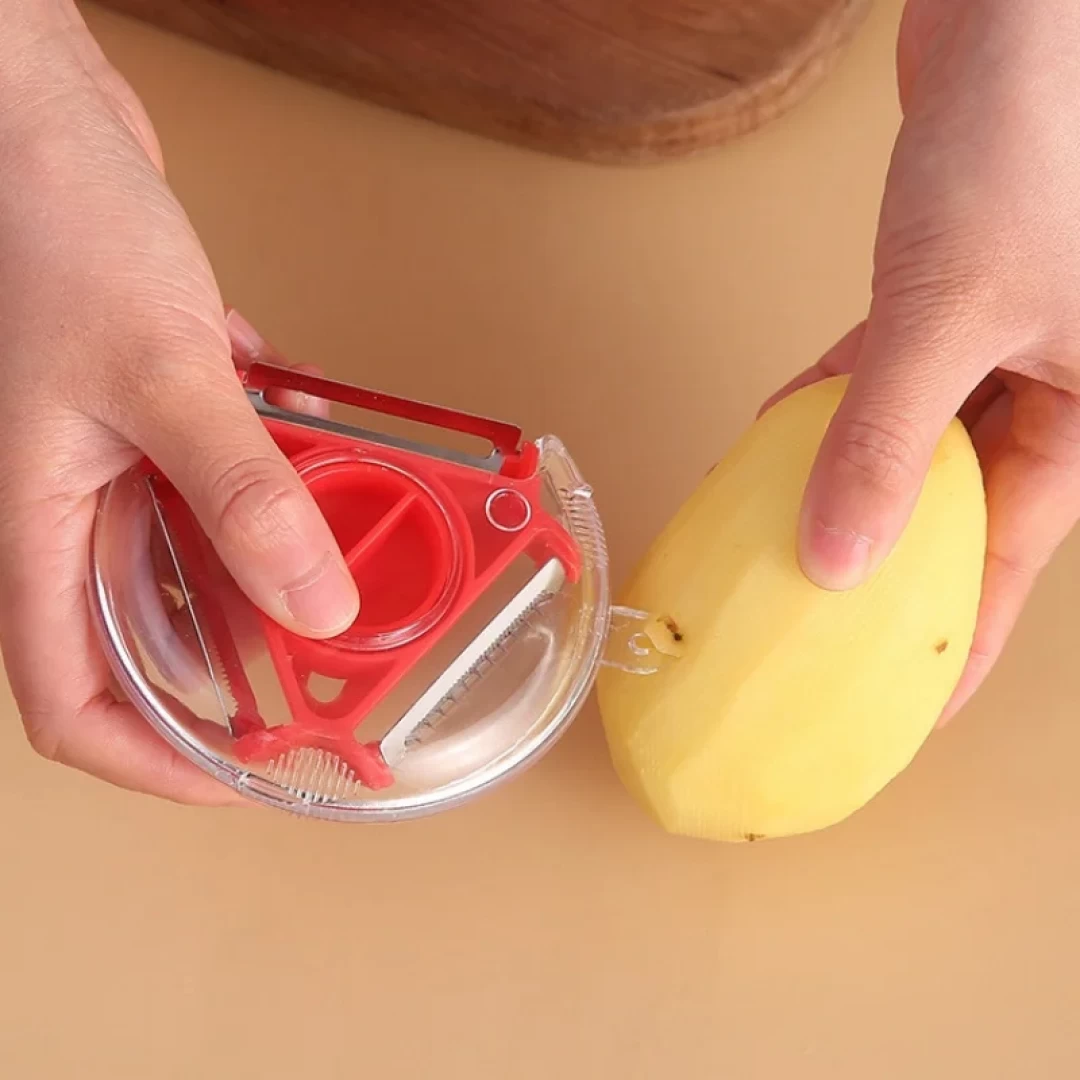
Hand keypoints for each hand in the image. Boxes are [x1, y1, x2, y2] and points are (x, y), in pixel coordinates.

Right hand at [0, 5, 357, 801]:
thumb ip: (240, 491)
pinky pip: (229, 470)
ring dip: (277, 561)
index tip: (238, 779)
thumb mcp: (158, 377)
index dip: (151, 761)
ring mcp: (120, 459)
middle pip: (154, 637)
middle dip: (240, 666)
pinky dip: (282, 472)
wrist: (35, 119)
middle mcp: (75, 509)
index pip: (73, 701)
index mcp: (37, 529)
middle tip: (330, 677)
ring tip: (360, 565)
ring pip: (203, 551)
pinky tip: (336, 453)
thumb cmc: (51, 230)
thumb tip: (314, 601)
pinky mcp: (160, 409)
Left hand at [763, 0, 1079, 722]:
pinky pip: (882, 382)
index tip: (908, 707)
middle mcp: (1051, 388)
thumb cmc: (1023, 148)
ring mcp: (995, 344)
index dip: (958, 644)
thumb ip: (884, 438)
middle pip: (959, 511)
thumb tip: (836, 557)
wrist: (1013, 25)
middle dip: (891, 567)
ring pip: (914, 446)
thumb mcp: (948, 315)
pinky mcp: (943, 300)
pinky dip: (833, 409)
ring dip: (848, 483)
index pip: (1011, 560)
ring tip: (786, 543)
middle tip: (827, 633)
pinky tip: (779, 439)